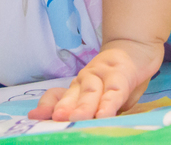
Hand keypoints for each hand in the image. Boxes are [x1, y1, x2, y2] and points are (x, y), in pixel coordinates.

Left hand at [28, 39, 163, 121]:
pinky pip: (114, 92)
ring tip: (76, 118)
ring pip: (91, 92)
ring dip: (83, 106)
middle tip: (56, 118)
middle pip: (72, 96)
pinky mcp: (121, 76)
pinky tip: (104, 115)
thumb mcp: (99, 95)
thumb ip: (83, 106)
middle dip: (63, 108)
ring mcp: (102, 76)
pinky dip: (108, 104)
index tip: (35, 116)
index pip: (57, 95)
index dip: (46, 105)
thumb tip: (67, 122)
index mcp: (77, 88)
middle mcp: (85, 80)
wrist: (134, 49)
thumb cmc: (115, 81)